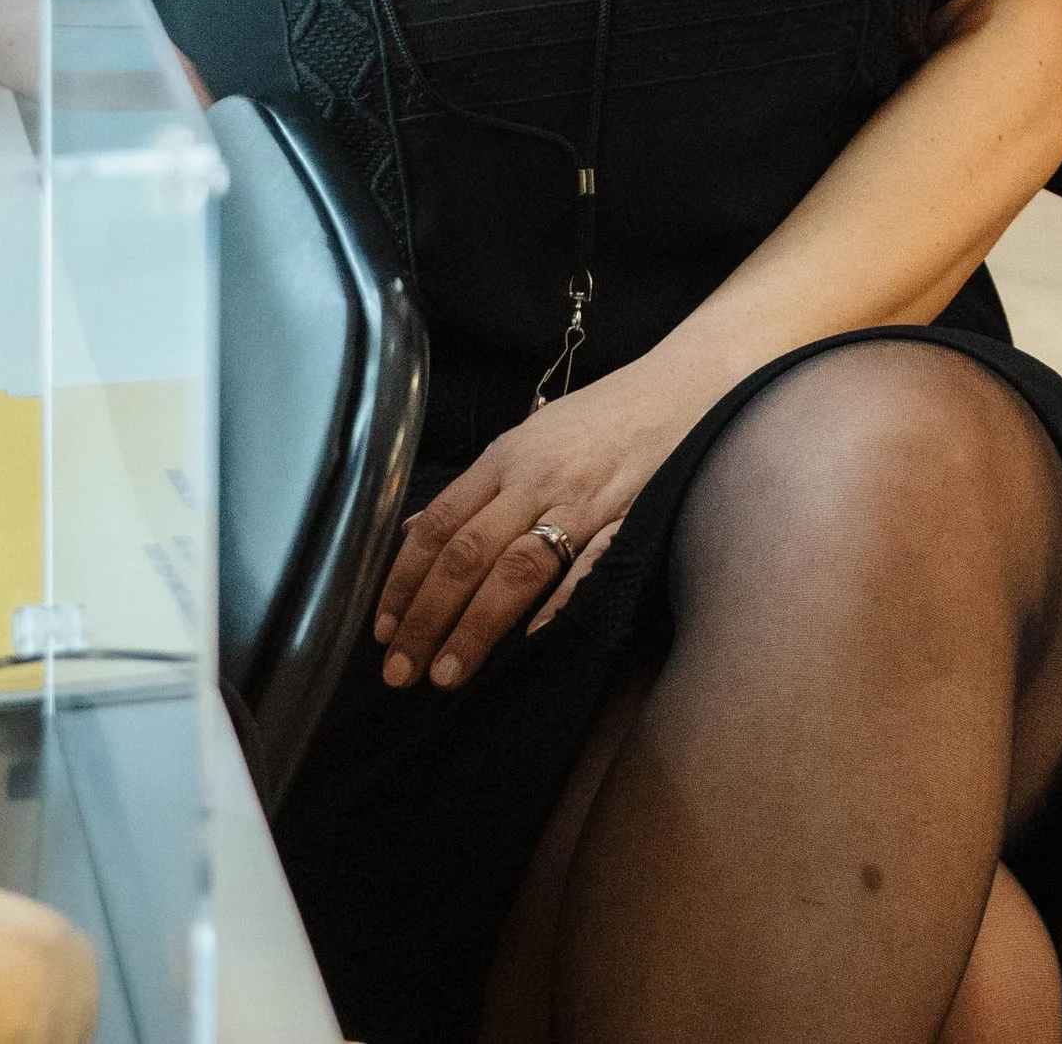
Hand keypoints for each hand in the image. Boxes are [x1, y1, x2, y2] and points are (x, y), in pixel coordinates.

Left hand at [371, 353, 703, 692]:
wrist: (679, 388)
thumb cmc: (599, 418)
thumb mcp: (527, 438)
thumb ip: (475, 488)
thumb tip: (414, 530)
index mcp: (505, 458)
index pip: (439, 524)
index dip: (404, 580)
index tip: (382, 630)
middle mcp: (535, 480)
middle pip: (467, 554)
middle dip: (426, 617)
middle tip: (400, 672)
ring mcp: (580, 502)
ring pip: (515, 569)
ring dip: (475, 626)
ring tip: (447, 672)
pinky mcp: (624, 520)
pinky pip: (586, 567)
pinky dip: (558, 605)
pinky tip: (533, 643)